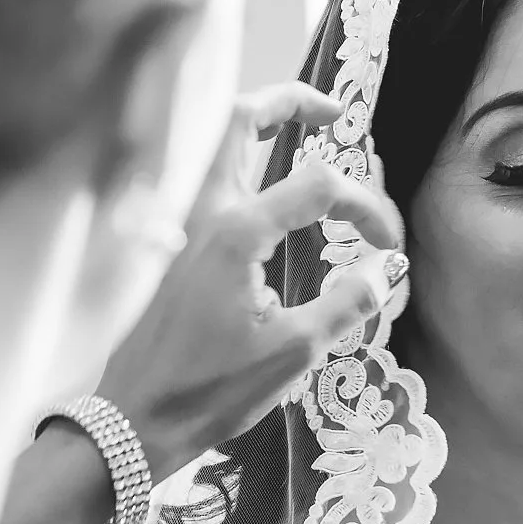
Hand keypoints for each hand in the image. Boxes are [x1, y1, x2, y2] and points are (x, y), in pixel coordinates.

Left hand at [98, 80, 405, 479]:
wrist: (133, 420)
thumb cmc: (210, 390)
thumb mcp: (294, 352)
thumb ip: (347, 301)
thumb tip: (385, 267)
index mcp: (237, 231)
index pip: (319, 185)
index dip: (366, 206)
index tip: (389, 245)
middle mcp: (203, 211)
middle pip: (242, 120)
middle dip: (291, 103)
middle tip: (335, 111)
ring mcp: (180, 225)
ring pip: (218, 145)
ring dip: (261, 126)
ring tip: (302, 130)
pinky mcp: (171, 246)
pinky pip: (209, 178)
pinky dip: (242, 162)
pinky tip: (267, 187)